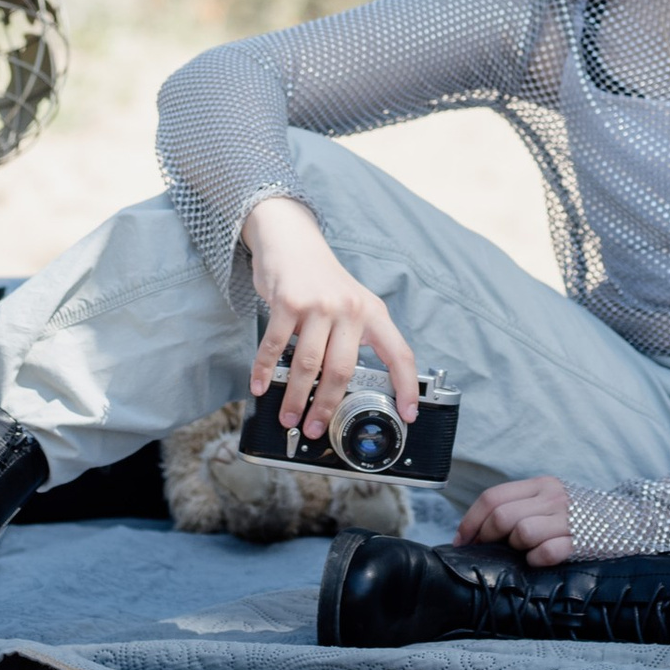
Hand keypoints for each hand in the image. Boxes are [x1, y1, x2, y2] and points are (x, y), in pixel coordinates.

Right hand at [242, 194, 417, 440]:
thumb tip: (346, 390)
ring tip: (288, 416)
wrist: (292, 240)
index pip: (399, 353)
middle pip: (343, 370)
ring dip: (295, 397)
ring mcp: (319, 304)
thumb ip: (353, 340)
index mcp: (373, 313)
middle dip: (327, 407)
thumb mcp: (351, 305)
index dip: (407, 386)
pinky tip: (260, 386)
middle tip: (316, 429)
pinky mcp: (289, 301)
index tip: (409, 414)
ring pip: (309, 364)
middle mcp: (350, 308)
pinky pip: (276, 346)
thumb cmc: (322, 282)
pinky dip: (265, 370)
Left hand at [457, 474, 573, 567]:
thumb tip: (477, 529)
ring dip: (516, 548)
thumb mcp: (550, 500)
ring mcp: (568, 518)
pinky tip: (541, 560)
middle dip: (486, 538)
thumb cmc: (580, 515)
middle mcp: (552, 497)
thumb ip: (520, 506)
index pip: (492, 497)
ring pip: (521, 533)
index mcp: (540, 485)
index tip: (461, 541)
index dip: (470, 521)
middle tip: (486, 552)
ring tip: (525, 552)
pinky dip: (536, 559)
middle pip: (501, 516)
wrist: (630, 519)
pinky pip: (545, 552)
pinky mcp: (581, 541)